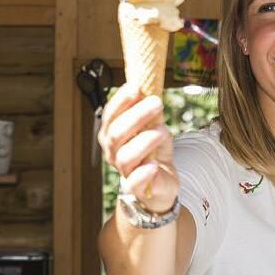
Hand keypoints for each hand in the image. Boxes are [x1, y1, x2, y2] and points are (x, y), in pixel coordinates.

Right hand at [98, 82, 177, 213]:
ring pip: (124, 156)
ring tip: (163, 131)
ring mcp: (122, 170)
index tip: (137, 86)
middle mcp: (112, 151)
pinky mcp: (135, 188)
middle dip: (137, 116)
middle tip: (157, 103)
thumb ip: (151, 113)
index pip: (111, 115)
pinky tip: (154, 164)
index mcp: (112, 133)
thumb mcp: (154, 126)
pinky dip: (143, 173)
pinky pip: (134, 182)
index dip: (121, 100)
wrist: (160, 179)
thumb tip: (151, 93)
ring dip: (144, 141)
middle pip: (116, 133)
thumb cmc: (154, 149)